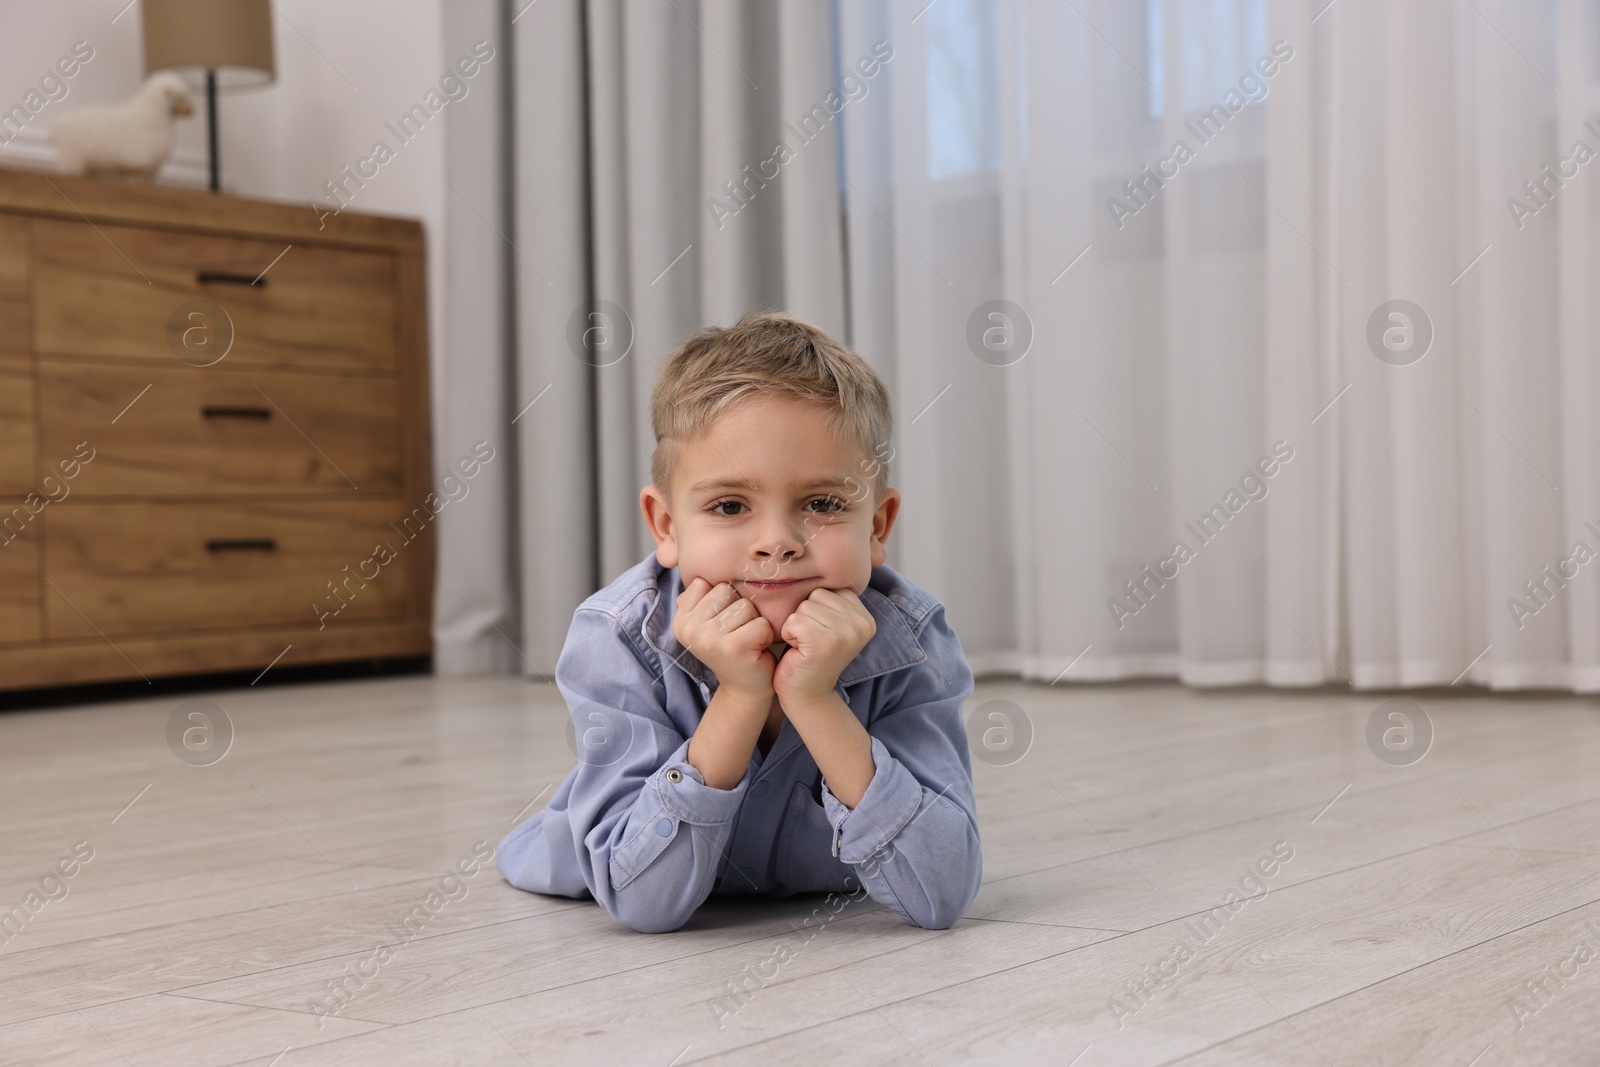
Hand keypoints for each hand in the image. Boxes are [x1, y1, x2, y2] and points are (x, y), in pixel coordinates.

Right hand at [672, 577, 776, 697]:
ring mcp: (709, 639)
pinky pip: (760, 622)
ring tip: (746, 640)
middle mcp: (689, 629)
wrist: (745, 688)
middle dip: (739, 610)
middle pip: (727, 591)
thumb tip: (674, 557)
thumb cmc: (731, 647)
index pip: (708, 583)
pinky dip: (765, 635)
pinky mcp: (733, 647)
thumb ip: (698, 596)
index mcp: (680, 620)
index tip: (722, 624)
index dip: (723, 600)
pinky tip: (755, 649)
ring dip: (753, 622)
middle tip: (736, 633)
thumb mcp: (708, 620)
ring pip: (745, 606)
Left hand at [773, 587, 874, 705]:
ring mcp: (846, 633)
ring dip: (796, 626)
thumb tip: (820, 562)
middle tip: (811, 642)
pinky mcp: (825, 642)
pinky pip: (794, 620)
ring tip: (805, 646)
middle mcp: (862, 624)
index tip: (821, 634)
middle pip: (816, 595)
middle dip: (805, 616)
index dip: (816, 610)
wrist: (806, 695)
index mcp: (866, 618)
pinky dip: (788, 634)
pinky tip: (799, 651)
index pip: (829, 590)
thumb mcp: (830, 624)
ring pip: (804, 606)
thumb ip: (832, 601)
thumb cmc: (810, 656)